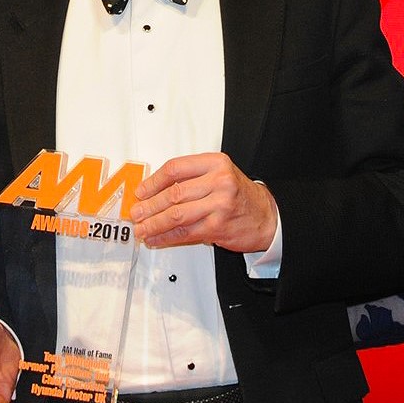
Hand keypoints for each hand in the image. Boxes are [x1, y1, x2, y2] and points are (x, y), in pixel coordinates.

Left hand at [131, 153, 277, 251]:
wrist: (267, 216)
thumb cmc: (239, 195)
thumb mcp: (219, 174)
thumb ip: (191, 177)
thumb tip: (155, 189)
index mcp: (216, 163)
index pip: (176, 169)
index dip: (153, 181)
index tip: (141, 191)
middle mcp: (219, 182)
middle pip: (173, 193)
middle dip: (149, 206)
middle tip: (136, 212)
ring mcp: (219, 206)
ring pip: (176, 215)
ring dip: (154, 224)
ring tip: (141, 228)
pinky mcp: (217, 227)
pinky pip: (185, 233)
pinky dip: (166, 237)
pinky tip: (156, 238)